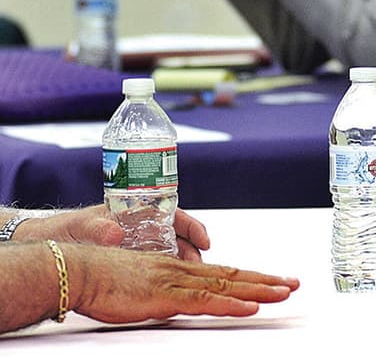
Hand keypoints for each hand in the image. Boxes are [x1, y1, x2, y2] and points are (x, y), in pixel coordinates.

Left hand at [16, 206, 209, 261]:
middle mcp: (143, 228)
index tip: (204, 241)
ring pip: (170, 254)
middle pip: (179, 238)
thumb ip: (98, 228)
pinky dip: (167, 274)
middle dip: (192, 252)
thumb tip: (114, 234)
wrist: (50, 248)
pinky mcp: (132, 263)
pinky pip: (157, 267)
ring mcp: (139, 246)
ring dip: (181, 264)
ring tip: (187, 278)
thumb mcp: (81, 225)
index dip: (194, 229)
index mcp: (137, 212)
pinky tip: (168, 286)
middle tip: (197, 266)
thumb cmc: (65, 230)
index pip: (176, 216)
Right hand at [66, 243, 299, 322]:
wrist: (77, 269)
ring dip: (259, 290)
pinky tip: (250, 307)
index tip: (276, 281)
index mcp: (179, 268)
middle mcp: (183, 271)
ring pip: (226, 287)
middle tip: (295, 284)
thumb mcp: (141, 286)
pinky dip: (230, 305)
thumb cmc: (102, 278)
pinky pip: (204, 302)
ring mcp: (176, 282)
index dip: (253, 277)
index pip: (224, 273)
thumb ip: (162, 292)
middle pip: (234, 277)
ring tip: (285, 293)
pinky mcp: (165, 296)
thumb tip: (177, 301)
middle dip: (267, 281)